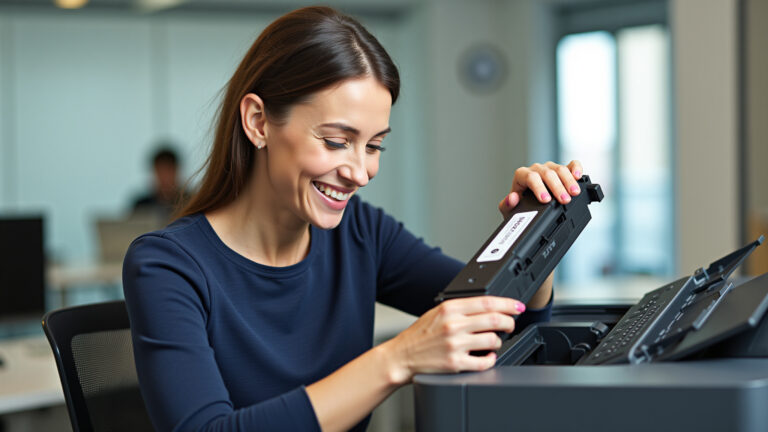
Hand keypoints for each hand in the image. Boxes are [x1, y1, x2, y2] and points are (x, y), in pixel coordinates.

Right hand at [382, 296, 524, 383]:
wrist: (401, 356)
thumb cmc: (419, 335)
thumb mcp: (437, 312)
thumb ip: (460, 308)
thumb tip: (488, 307)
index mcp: (449, 308)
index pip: (487, 302)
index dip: (508, 304)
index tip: (517, 306)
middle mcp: (453, 325)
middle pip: (495, 319)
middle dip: (509, 322)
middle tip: (510, 325)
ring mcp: (455, 344)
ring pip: (493, 340)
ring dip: (499, 342)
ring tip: (493, 342)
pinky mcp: (456, 363)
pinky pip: (484, 362)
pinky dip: (491, 359)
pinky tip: (487, 357)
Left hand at [498, 160, 582, 216]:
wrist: (527, 206)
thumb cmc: (518, 206)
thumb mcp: (508, 209)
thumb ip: (507, 205)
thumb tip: (512, 198)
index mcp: (522, 175)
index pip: (530, 178)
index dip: (539, 188)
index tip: (545, 200)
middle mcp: (536, 169)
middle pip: (547, 174)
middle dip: (557, 187)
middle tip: (564, 200)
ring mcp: (550, 168)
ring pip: (560, 169)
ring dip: (568, 181)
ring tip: (574, 193)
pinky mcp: (562, 170)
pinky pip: (571, 164)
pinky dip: (576, 168)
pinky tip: (578, 176)